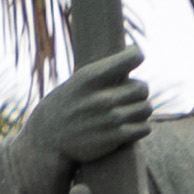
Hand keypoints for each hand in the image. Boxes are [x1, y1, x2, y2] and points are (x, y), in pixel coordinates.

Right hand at [9, 49, 155, 193]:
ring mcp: (109, 119)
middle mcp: (101, 97)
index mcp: (90, 77)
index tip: (134, 59)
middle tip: (130, 95)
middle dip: (139, 91)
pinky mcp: (114, 138)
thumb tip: (134, 53)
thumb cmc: (65, 106)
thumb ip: (103, 73)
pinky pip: (144, 128)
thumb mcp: (77, 83)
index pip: (132, 58)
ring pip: (146, 108)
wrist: (47, 139)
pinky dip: (142, 127)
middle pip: (142, 88)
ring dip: (142, 110)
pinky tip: (132, 126)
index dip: (137, 56)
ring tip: (131, 111)